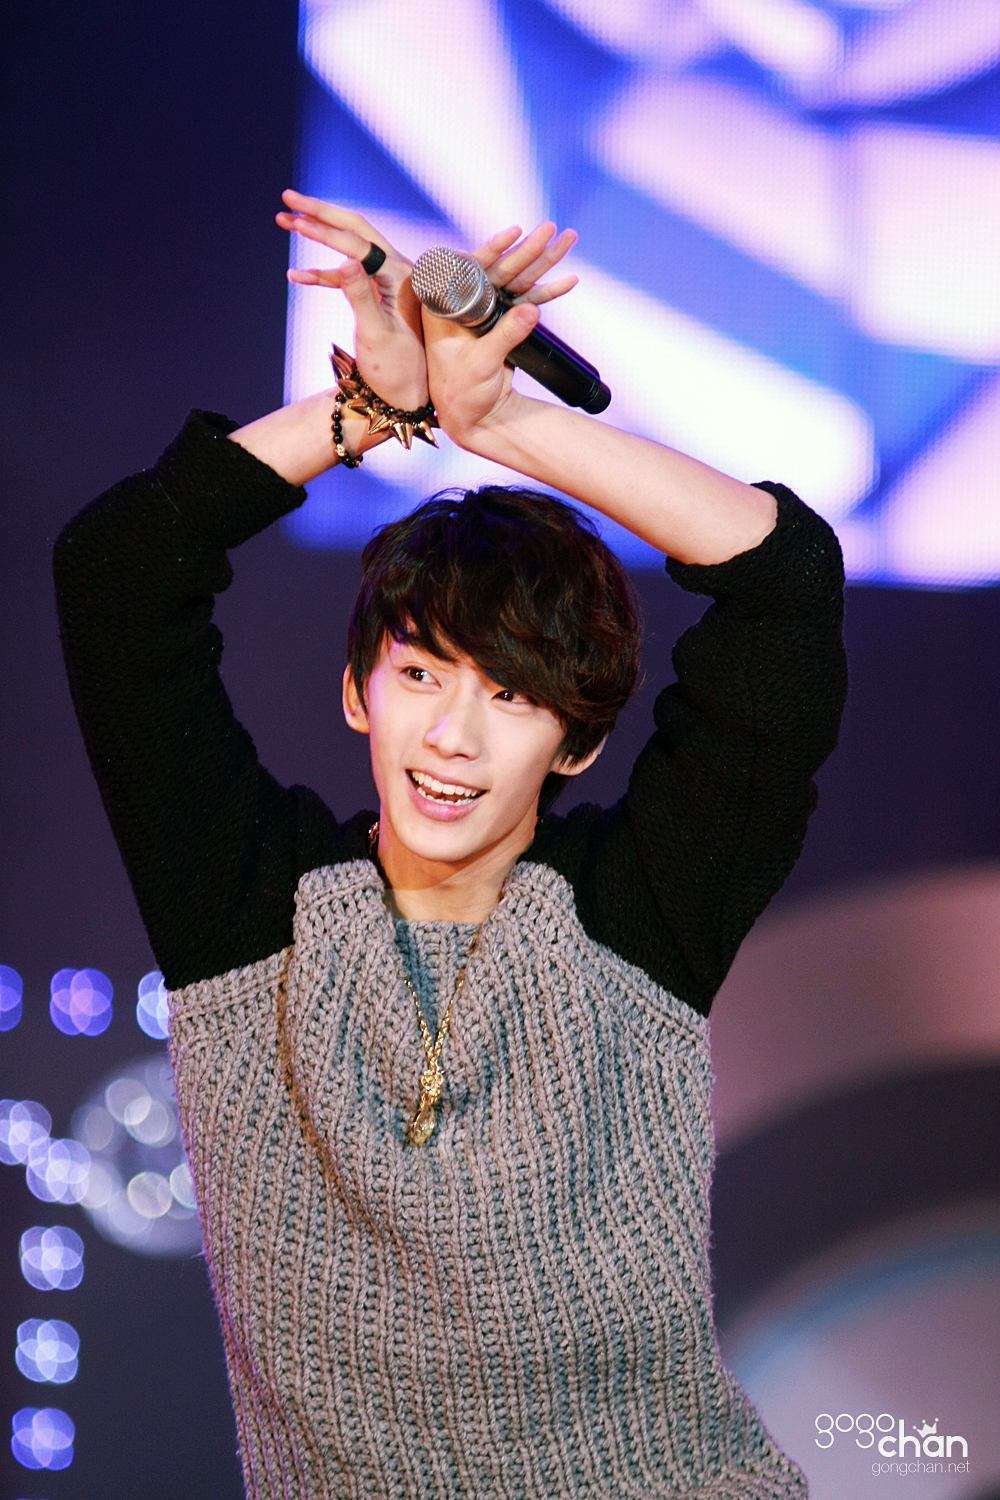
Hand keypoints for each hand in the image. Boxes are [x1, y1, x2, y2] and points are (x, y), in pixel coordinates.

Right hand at [277, 190, 427, 409]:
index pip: (359, 244)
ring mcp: (390, 282)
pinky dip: (322, 273)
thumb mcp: (376, 335)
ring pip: (351, 246)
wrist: (407, 398)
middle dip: (320, 213)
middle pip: (356, 230)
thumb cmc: (396, 371)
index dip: (324, 230)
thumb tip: (345, 261)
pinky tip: (296, 275)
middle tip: (287, 196)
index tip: (294, 219)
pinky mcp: (379, 295)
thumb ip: (361, 296)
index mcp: (403, 277)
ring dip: (318, 234)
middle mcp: (401, 272)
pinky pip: (348, 275)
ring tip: (283, 220)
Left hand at [423, 221, 577, 442]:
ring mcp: (487, 312)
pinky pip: (529, 301)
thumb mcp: (481, 366)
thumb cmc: (462, 394)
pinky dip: (549, 291)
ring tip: (567, 239)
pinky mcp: (504, 322)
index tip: (514, 233)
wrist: (475, 417)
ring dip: (544, 262)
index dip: (493, 249)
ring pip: (518, 280)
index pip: (470, 269)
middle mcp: (466, 304)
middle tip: (553, 229)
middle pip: (501, 269)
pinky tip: (568, 278)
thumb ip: (505, 337)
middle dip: (529, 249)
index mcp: (446, 308)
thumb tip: (532, 309)